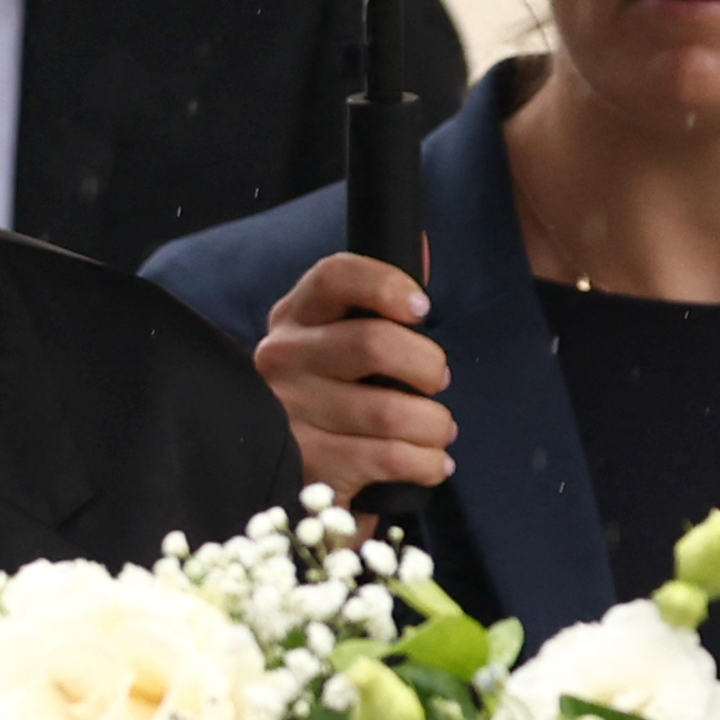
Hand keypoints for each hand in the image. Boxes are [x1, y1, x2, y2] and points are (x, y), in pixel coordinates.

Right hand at [254, 248, 457, 497]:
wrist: (285, 473)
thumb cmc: (334, 394)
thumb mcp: (343, 339)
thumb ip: (382, 300)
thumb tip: (425, 246)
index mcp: (295, 318)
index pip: (335, 277)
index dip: (386, 285)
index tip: (422, 309)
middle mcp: (282, 359)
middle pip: (373, 343)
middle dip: (427, 366)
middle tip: (436, 382)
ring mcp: (289, 413)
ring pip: (390, 411)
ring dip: (434, 425)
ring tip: (437, 432)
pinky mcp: (307, 464)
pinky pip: (390, 458)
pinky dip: (427, 463)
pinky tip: (429, 463)